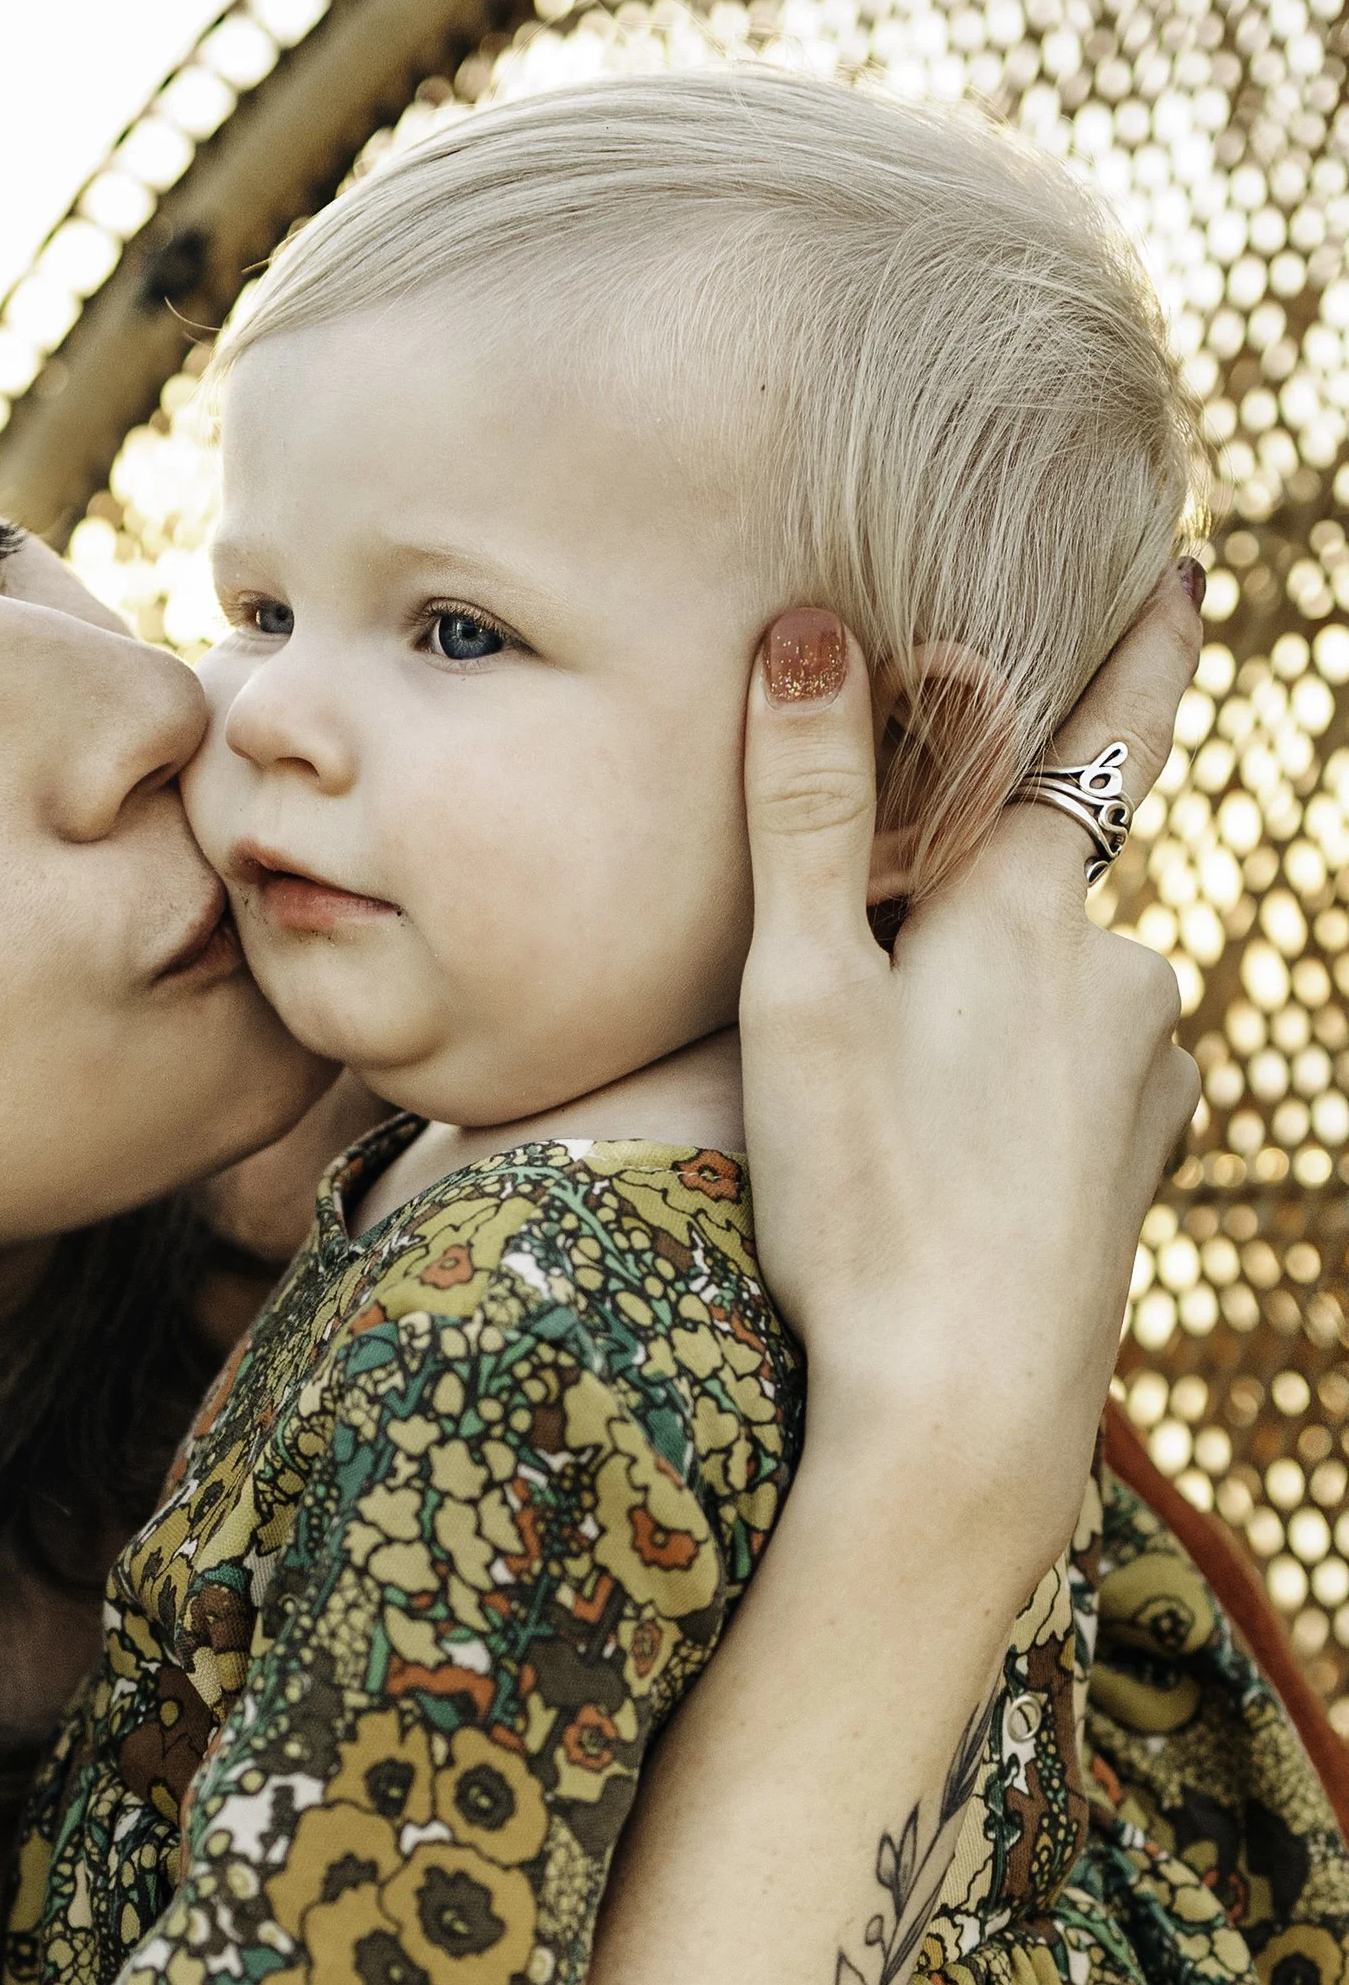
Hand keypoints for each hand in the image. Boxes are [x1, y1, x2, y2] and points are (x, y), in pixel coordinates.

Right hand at [737, 568, 1201, 1581]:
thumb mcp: (800, 996)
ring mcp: (1144, 1077)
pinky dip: (1018, 1103)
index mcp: (1031, 913)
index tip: (1184, 571)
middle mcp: (1119, 976)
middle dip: (975, 907)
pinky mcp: (1141, 1169)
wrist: (963, 1413)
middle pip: (1042, 892)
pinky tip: (950, 1170)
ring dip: (989, 1022)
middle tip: (873, 994)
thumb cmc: (863, 1202)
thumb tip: (809, 629)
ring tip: (891, 1119)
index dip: (1142, 649)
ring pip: (1058, 1000)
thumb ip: (803, 813)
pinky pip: (1079, 1090)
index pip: (1098, 738)